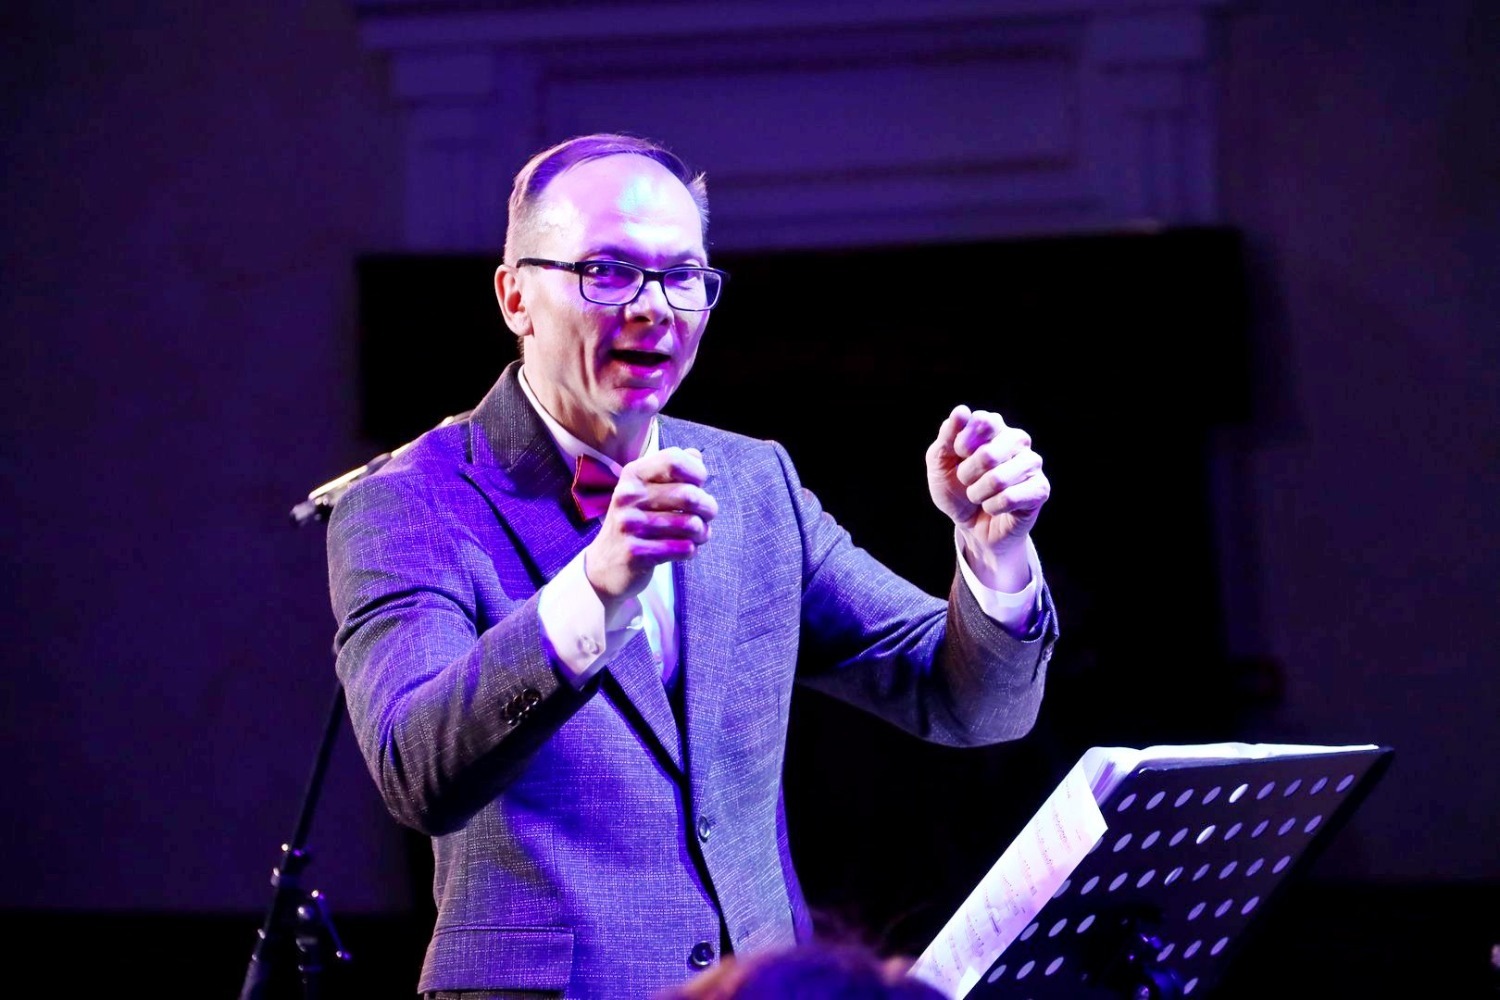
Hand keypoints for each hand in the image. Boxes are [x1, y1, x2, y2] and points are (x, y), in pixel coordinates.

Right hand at [583, 447, 717, 607]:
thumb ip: (671, 470)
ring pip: (690, 525)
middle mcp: (628, 496)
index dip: (697, 472)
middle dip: (708, 507)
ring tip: (698, 534)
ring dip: (703, 532)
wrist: (605, 564)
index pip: (674, 460)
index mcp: (633, 475)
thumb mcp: (646, 490)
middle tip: (708, 514)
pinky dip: (691, 549)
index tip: (700, 485)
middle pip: (689, 495)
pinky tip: (684, 548)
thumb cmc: (635, 522)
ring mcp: (629, 525)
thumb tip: (695, 455)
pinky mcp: (636, 553)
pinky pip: (683, 548)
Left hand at [925, 405, 1049, 590]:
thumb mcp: (940, 462)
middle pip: (988, 454)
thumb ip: (947, 435)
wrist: (970, 525)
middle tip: (966, 481)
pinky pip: (1009, 498)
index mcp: (994, 426)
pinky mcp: (1040, 489)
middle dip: (967, 475)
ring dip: (978, 494)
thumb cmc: (956, 489)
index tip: (958, 455)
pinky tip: (994, 507)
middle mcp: (1017, 440)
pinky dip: (992, 507)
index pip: (983, 421)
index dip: (962, 444)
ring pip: (998, 479)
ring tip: (979, 496)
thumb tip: (962, 410)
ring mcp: (1031, 463)